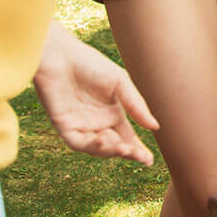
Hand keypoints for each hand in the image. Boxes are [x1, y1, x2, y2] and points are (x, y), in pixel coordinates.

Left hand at [32, 23, 159, 164]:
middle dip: (126, 153)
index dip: (137, 150)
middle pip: (113, 147)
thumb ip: (136, 105)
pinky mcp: (63, 125)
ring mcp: (80, 126)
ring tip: (123, 148)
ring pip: (96, 148)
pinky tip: (103, 140)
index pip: (127, 138)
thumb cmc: (91, 64)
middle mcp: (96, 124)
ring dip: (110, 151)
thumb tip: (155, 127)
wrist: (61, 55)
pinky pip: (77, 142)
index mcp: (112, 114)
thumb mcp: (120, 83)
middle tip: (138, 156)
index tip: (148, 161)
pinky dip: (90, 145)